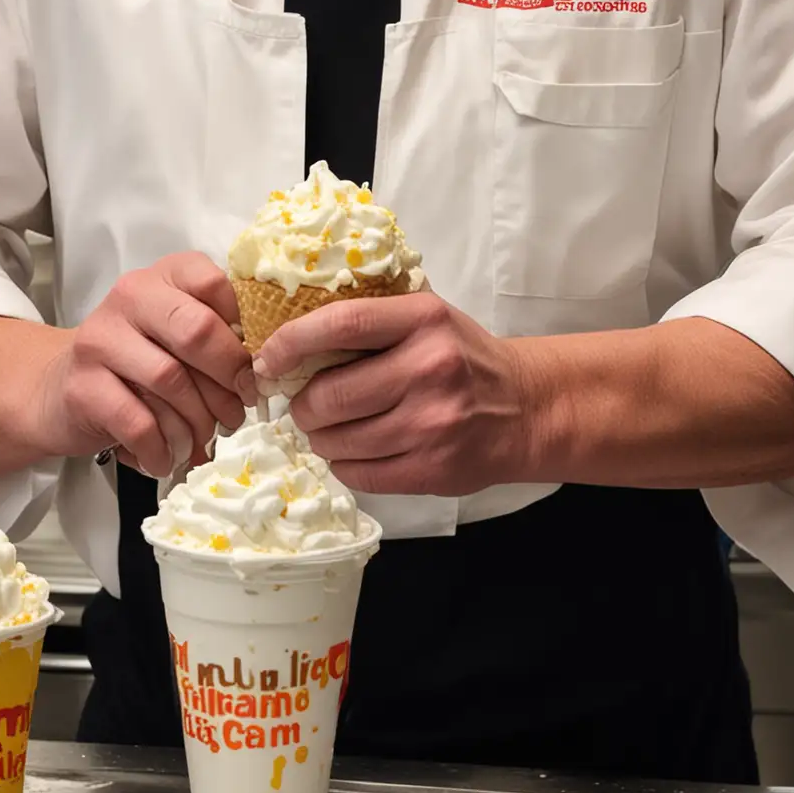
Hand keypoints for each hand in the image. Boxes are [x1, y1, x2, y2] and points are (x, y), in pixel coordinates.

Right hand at [31, 254, 250, 477]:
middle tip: (238, 410)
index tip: (251, 368)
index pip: (214, 284)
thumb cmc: (135, 362)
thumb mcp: (174, 335)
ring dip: (197, 422)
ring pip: (170, 382)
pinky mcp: (82, 386)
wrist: (59, 387)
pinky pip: (139, 422)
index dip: (243, 331)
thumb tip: (260, 375)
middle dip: (227, 378)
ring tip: (202, 440)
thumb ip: (214, 337)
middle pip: (196, 331)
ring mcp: (100, 340)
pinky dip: (162, 447)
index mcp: (163, 277)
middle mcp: (129, 297)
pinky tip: (166, 457)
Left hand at [255, 291, 547, 495]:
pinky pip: (359, 474)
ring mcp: (432, 425)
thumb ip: (372, 320)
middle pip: (330, 394)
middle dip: (302, 404)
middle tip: (304, 403)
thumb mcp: (427, 318)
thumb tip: (290, 335)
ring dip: (320, 438)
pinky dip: (344, 464)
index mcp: (423, 320)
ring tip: (330, 428)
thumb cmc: (463, 357)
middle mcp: (429, 369)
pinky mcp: (433, 470)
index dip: (292, 342)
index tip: (267, 359)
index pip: (341, 324)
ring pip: (339, 441)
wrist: (526, 409)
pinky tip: (356, 450)